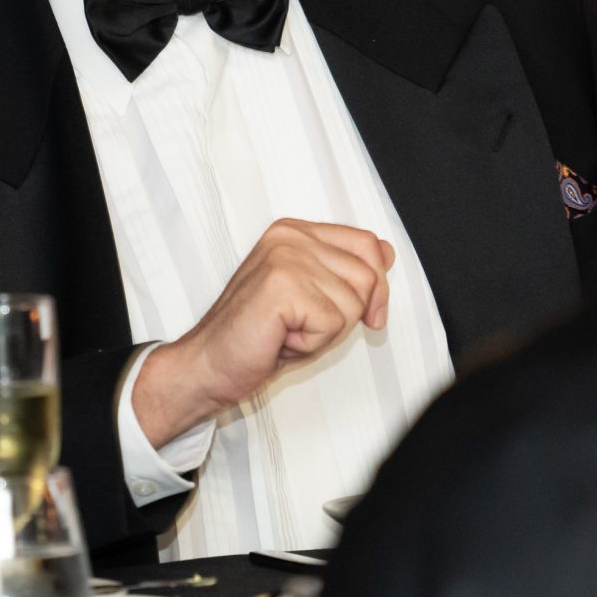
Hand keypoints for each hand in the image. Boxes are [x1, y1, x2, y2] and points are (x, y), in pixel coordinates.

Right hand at [132, 220, 394, 445]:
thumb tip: (387, 255)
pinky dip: (313, 344)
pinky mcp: (282, 284)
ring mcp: (285, 257)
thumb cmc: (258, 336)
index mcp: (295, 231)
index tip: (364, 313)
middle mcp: (290, 236)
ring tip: (289, 331)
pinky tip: (282, 339)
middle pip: (368, 275)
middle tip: (303, 326)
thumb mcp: (312, 295)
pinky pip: (334, 323)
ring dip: (326, 332)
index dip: (375, 285)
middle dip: (348, 315)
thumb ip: (344, 270)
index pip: (368, 243)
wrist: (209, 365)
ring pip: (354, 302)